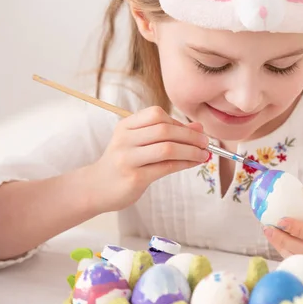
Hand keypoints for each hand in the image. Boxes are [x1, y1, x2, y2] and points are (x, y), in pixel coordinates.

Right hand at [88, 106, 209, 212]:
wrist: (96, 188)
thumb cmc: (124, 162)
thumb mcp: (140, 143)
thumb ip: (167, 133)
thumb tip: (198, 128)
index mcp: (126, 126)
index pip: (156, 114)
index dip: (178, 122)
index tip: (193, 131)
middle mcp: (125, 139)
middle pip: (164, 130)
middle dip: (190, 136)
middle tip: (206, 142)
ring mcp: (127, 158)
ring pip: (167, 148)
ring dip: (191, 151)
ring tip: (204, 154)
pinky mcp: (134, 177)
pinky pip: (166, 167)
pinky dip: (184, 164)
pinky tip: (193, 163)